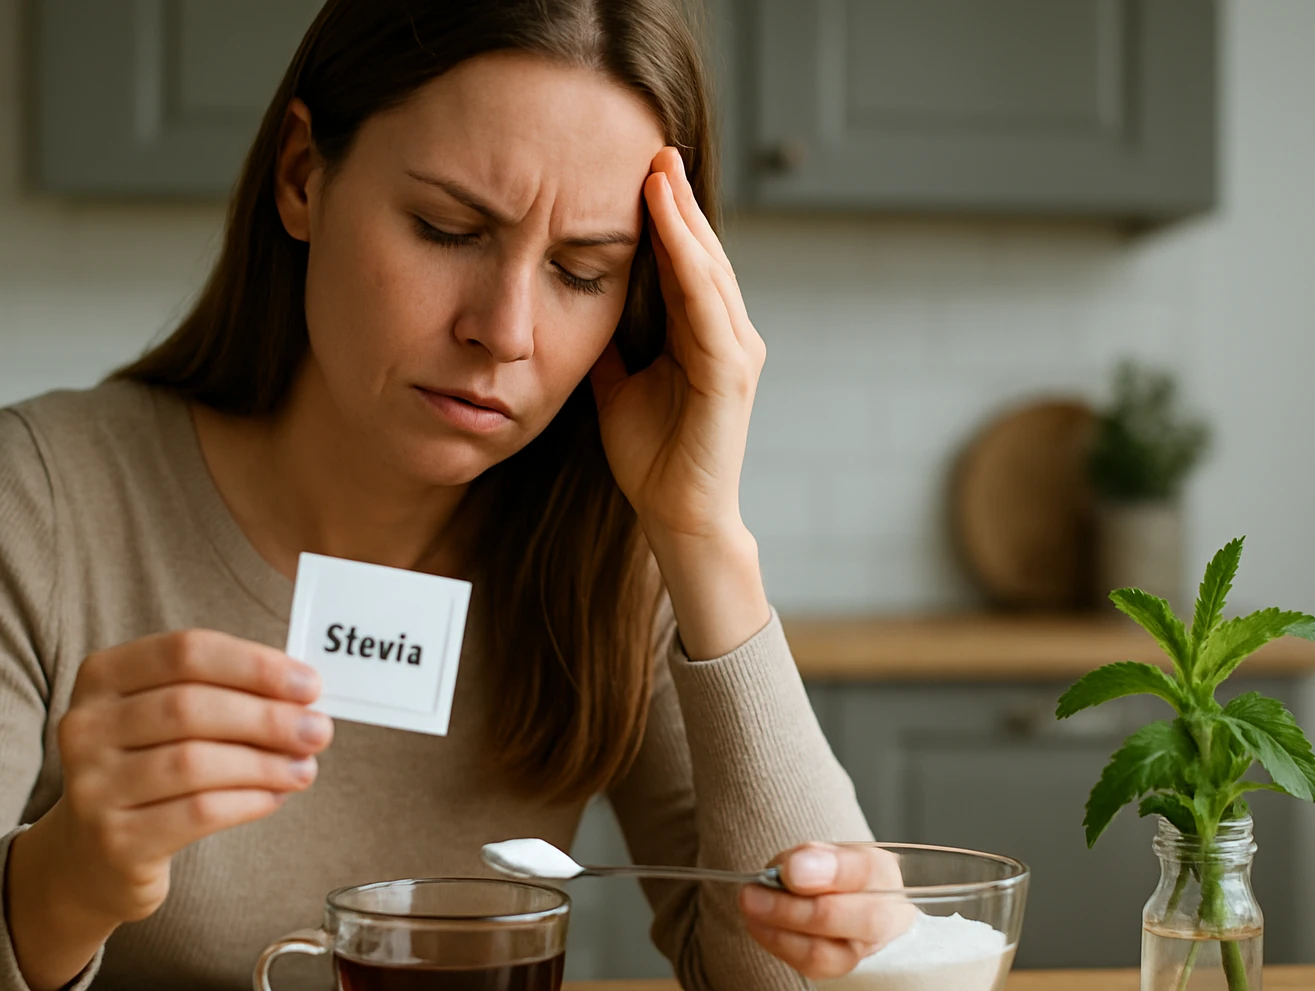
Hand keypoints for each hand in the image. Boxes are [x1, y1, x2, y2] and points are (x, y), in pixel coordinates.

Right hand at [6, 629, 332, 990]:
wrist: (92, 855)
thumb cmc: (150, 768)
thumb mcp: (170, 718)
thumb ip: (227, 695)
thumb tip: (304, 698)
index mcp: (103, 677)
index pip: (185, 652)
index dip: (254, 665)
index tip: (309, 685)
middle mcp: (86, 726)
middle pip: (189, 707)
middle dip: (267, 718)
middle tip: (319, 730)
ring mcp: (92, 785)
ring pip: (193, 763)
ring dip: (264, 763)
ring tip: (305, 768)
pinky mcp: (114, 840)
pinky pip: (195, 812)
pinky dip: (247, 801)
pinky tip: (275, 796)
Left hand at [589, 145, 764, 542]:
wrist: (676, 516)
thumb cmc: (653, 457)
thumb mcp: (618, 386)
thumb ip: (611, 345)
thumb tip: (578, 303)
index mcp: (701, 336)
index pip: (685, 264)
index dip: (666, 218)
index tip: (641, 171)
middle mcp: (728, 335)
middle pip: (703, 255)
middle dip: (679, 202)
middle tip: (656, 149)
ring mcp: (736, 352)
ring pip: (709, 270)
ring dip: (685, 220)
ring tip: (661, 172)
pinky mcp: (731, 373)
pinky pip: (708, 305)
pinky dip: (689, 263)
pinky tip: (670, 228)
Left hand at [738, 842, 917, 978]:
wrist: (833, 898)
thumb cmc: (826, 869)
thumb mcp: (819, 850)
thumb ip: (810, 857)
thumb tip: (791, 872)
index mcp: (882, 873)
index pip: (867, 872)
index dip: (830, 871)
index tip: (790, 869)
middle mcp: (885, 917)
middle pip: (851, 922)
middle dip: (795, 909)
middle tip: (751, 895)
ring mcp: (863, 950)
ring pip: (825, 952)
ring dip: (777, 930)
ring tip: (748, 906)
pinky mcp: (838, 969)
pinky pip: (808, 966)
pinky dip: (776, 943)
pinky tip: (757, 923)